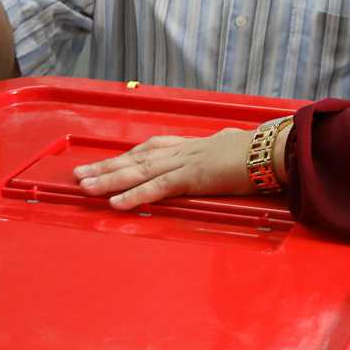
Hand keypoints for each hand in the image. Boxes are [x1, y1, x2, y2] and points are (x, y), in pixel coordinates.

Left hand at [74, 129, 254, 209]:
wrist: (270, 150)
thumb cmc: (255, 152)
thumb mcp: (229, 151)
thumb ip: (215, 159)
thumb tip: (215, 163)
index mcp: (190, 146)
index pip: (149, 150)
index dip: (124, 157)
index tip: (104, 163)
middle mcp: (181, 151)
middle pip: (135, 158)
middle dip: (105, 167)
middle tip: (79, 174)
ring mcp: (184, 163)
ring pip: (138, 171)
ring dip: (109, 180)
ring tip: (86, 187)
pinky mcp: (191, 178)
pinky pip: (157, 188)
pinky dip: (134, 195)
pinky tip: (116, 202)